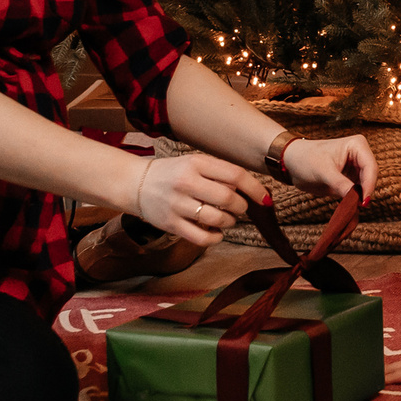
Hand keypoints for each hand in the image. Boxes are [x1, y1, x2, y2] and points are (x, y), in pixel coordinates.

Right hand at [134, 152, 271, 246]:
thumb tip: (252, 189)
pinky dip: (216, 237)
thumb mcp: (194, 162)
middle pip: (228, 198)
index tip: (265, 199)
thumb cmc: (172, 173)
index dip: (255, 188)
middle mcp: (186, 182)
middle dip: (241, 207)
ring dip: (230, 222)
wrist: (135, 183)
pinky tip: (216, 232)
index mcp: (195, 163)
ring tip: (227, 218)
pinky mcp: (171, 224)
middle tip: (239, 208)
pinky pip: (202, 238)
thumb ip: (220, 173)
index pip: (235, 175)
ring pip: (217, 219)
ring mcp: (177, 205)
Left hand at [279, 133, 377, 200]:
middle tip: (358, 206)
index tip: (363, 201)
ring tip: (352, 206)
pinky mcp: (350, 176)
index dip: (369, 185)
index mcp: (357, 145)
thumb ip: (341, 185)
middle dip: (365, 191)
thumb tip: (357, 199)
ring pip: (366, 184)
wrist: (292, 162)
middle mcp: (360, 154)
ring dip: (360, 196)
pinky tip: (350, 204)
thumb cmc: (305, 159)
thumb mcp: (324, 172)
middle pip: (370, 176)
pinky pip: (358, 189)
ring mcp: (356, 165)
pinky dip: (355, 197)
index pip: (370, 167)